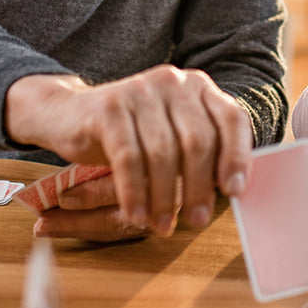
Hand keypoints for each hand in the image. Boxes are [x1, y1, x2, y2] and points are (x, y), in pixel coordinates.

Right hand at [4, 66, 251, 238]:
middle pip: (198, 140)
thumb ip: (202, 153)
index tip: (235, 191)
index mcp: (198, 87)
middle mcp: (173, 82)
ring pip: (163, 153)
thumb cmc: (132, 134)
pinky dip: (135, 192)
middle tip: (197, 221)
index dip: (238, 156)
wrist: (69, 114)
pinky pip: (128, 158)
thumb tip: (233, 191)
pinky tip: (137, 215)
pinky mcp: (109, 108)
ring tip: (163, 225)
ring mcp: (140, 91)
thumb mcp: (172, 137)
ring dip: (165, 197)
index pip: (231, 119)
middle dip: (199, 187)